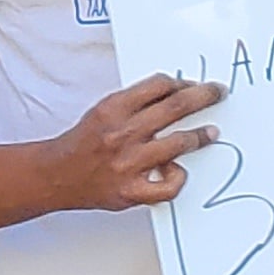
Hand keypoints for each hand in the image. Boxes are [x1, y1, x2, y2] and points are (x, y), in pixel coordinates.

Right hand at [39, 74, 224, 212]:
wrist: (55, 176)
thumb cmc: (84, 143)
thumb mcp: (103, 112)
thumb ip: (136, 103)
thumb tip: (176, 93)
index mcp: (112, 109)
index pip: (158, 85)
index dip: (181, 83)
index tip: (194, 85)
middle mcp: (121, 134)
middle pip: (175, 108)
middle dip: (203, 97)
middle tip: (218, 93)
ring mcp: (128, 164)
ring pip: (177, 144)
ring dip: (200, 136)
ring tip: (211, 132)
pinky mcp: (131, 191)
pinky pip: (167, 186)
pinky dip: (178, 178)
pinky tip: (177, 171)